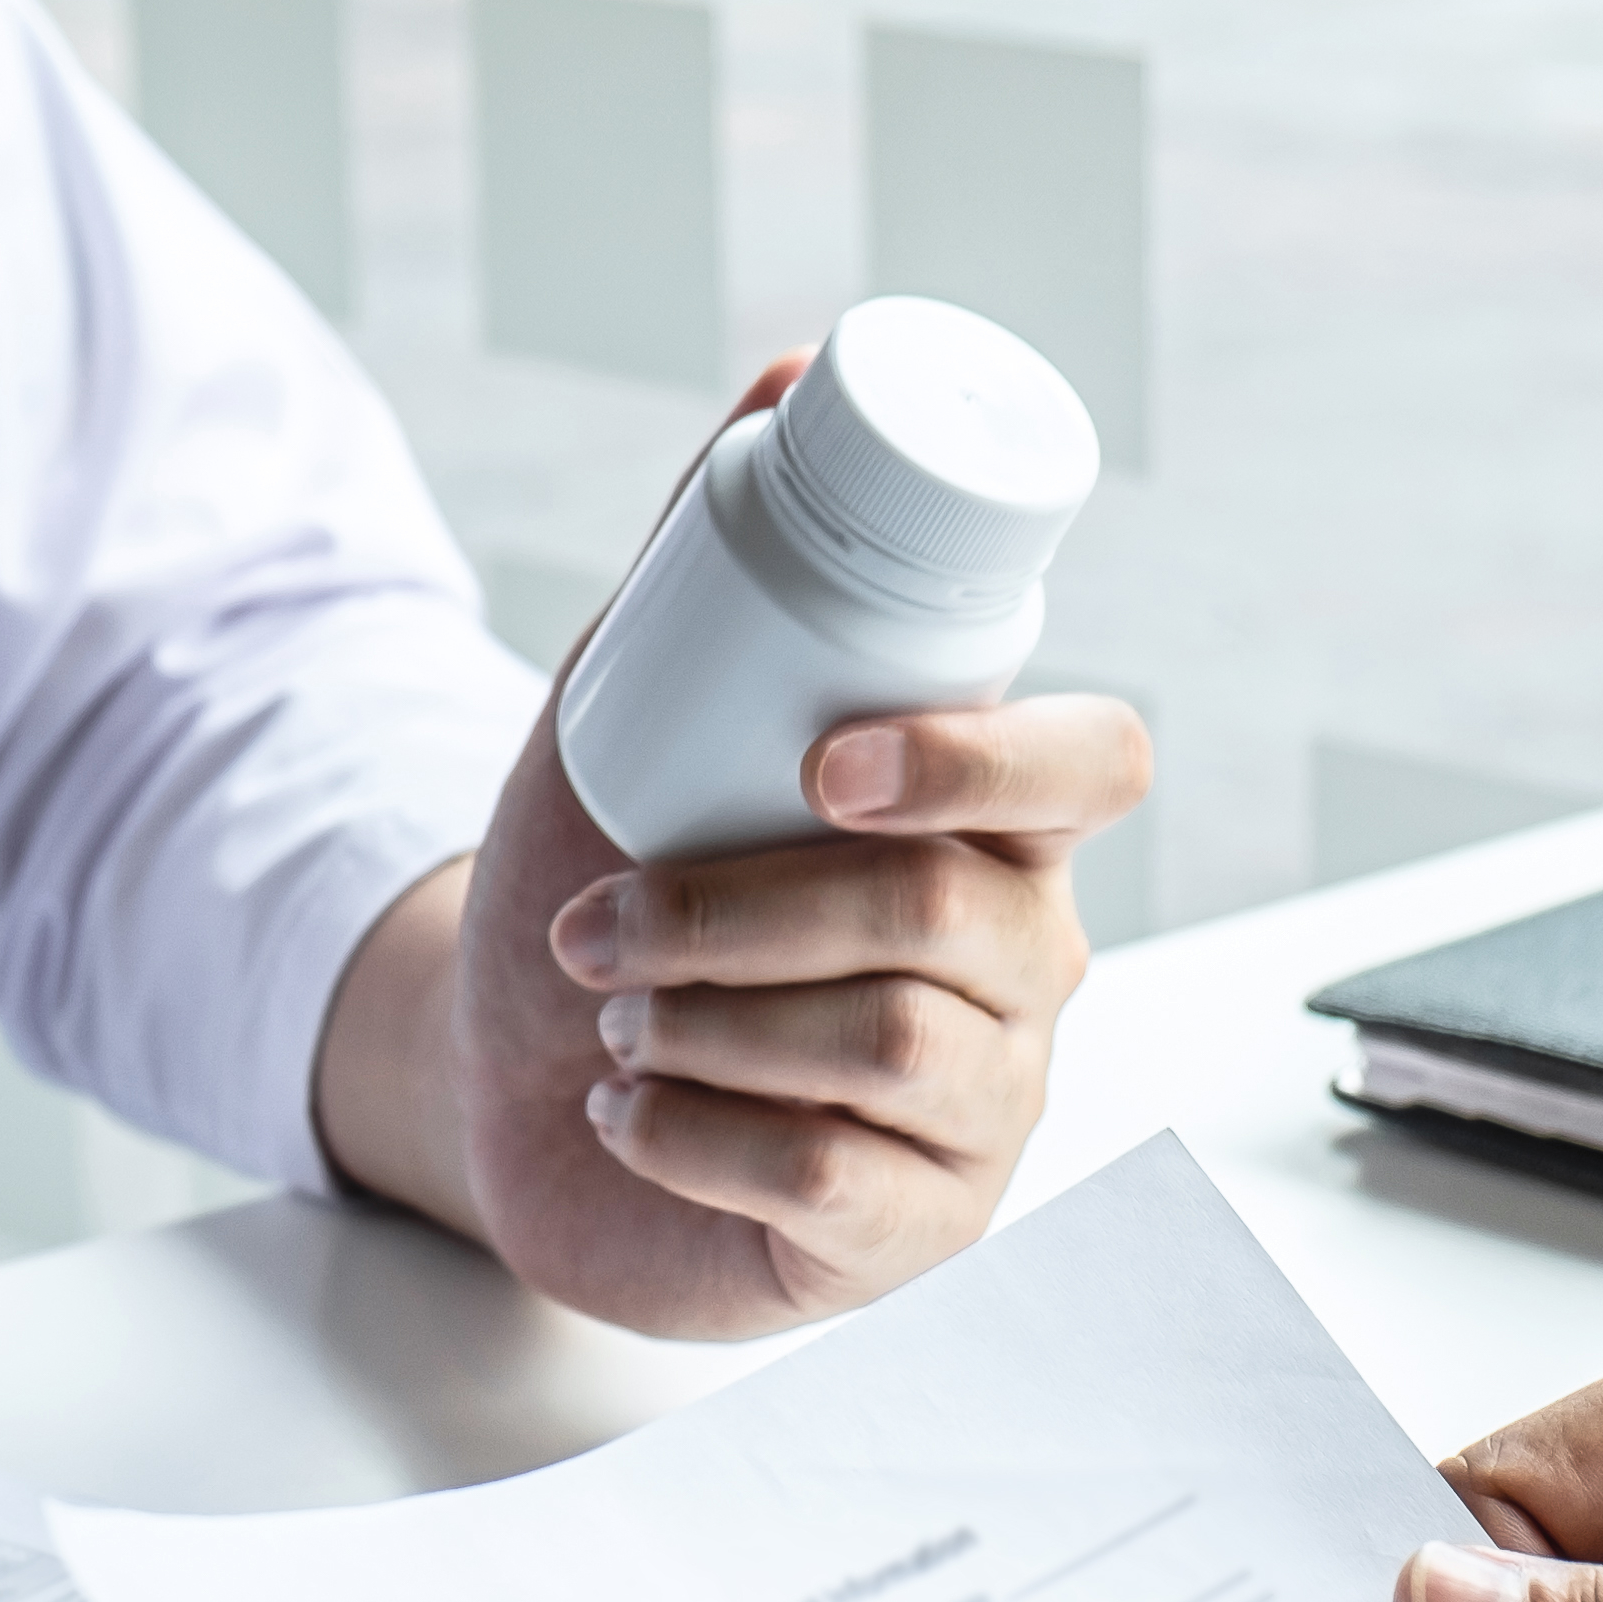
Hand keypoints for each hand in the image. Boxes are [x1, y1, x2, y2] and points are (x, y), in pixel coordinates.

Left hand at [315, 355, 1154, 1338]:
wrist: (505, 1078)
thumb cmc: (608, 888)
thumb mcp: (638, 713)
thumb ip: (712, 559)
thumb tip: (787, 367)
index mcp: (995, 826)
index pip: (1096, 761)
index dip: (983, 757)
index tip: (825, 764)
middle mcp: (1022, 967)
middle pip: (949, 917)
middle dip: (743, 912)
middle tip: (599, 926)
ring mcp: (979, 1108)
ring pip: (888, 1042)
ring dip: (709, 1021)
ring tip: (608, 1013)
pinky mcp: (909, 1234)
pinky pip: (828, 1177)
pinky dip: (689, 1133)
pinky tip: (622, 1108)